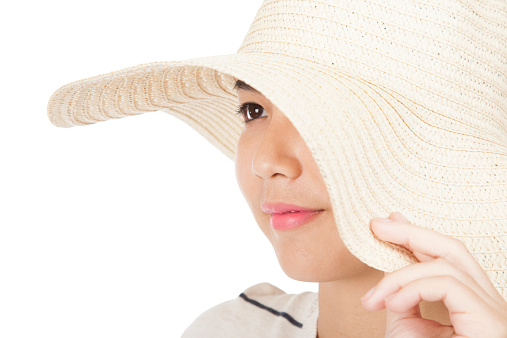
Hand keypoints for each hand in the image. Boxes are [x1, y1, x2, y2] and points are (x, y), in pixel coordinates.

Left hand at [361, 212, 506, 337]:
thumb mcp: (407, 326)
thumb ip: (402, 297)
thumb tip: (391, 271)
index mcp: (469, 302)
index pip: (445, 258)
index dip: (416, 236)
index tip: (388, 221)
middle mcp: (486, 302)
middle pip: (453, 250)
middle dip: (411, 232)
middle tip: (377, 223)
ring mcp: (491, 310)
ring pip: (447, 263)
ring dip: (401, 274)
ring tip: (375, 297)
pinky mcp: (489, 319)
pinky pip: (447, 284)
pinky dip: (412, 288)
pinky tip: (392, 303)